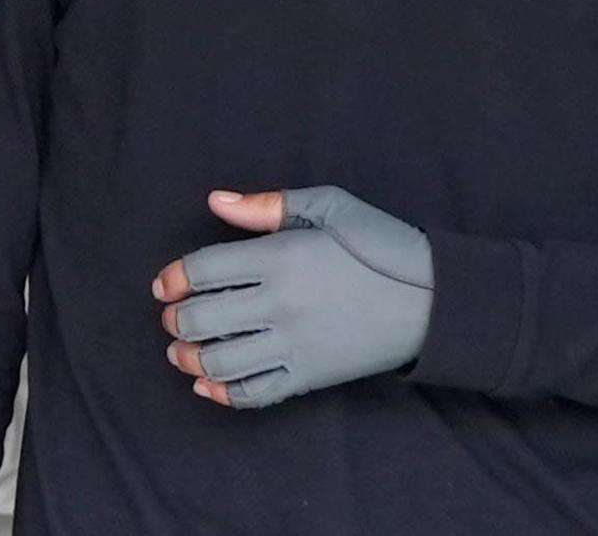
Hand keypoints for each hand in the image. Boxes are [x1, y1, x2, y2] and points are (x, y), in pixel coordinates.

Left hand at [151, 186, 433, 410]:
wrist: (432, 300)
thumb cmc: (381, 245)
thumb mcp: (330, 206)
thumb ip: (268, 205)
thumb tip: (216, 202)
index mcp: (281, 257)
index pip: (204, 269)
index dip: (174, 278)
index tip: (164, 285)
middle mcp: (280, 303)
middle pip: (202, 318)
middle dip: (176, 320)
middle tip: (172, 318)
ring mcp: (293, 344)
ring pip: (220, 362)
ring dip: (190, 359)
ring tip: (181, 352)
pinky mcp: (309, 376)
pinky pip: (255, 393)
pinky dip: (223, 394)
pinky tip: (208, 385)